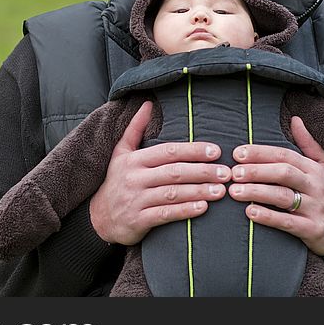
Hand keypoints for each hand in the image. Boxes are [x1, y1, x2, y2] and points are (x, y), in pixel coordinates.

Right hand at [89, 101, 231, 245]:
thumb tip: (147, 103)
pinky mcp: (138, 220)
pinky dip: (185, 211)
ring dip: (199, 191)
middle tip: (226, 173)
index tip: (215, 151)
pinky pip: (165, 214)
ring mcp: (136, 200)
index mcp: (134, 160)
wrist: (97, 218)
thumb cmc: (116, 182)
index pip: (168, 151)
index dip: (193, 150)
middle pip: (174, 172)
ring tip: (221, 191)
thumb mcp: (120, 153)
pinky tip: (203, 208)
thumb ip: (135, 128)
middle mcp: (135, 178)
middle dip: (203, 171)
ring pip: (172, 193)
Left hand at [227, 116, 323, 256]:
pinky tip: (250, 212)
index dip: (260, 153)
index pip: (285, 156)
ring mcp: (316, 208)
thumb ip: (308, 143)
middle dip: (256, 171)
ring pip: (283, 197)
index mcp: (314, 168)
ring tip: (234, 191)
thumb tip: (295, 119)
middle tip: (233, 173)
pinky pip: (288, 222)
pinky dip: (268, 217)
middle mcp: (315, 186)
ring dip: (257, 192)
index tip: (237, 153)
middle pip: (283, 173)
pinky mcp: (314, 229)